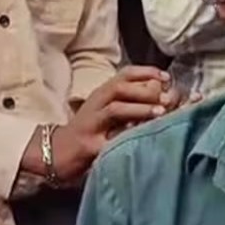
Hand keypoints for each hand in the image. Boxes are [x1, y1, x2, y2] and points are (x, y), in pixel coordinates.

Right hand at [20, 66, 186, 182]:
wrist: (56, 152)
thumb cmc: (90, 131)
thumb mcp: (108, 112)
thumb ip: (132, 103)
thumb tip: (166, 97)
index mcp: (103, 94)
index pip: (125, 74)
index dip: (147, 72)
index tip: (167, 77)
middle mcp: (96, 103)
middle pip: (120, 87)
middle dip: (146, 90)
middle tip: (167, 98)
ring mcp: (91, 123)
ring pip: (115, 109)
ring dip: (139, 109)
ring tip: (160, 113)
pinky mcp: (88, 144)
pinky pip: (109, 140)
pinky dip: (126, 137)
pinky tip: (140, 138)